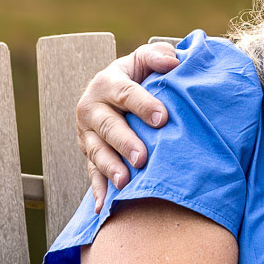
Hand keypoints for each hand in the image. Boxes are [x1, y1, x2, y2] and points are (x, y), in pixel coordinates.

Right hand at [76, 42, 179, 210]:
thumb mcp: (144, 61)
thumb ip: (157, 56)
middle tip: (142, 157)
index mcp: (108, 83)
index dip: (143, 105)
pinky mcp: (88, 154)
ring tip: (125, 181)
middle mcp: (92, 108)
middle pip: (108, 126)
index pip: (126, 93)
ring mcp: (88, 134)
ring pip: (97, 152)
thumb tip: (175, 61)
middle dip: (125, 142)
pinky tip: (104, 207)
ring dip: (110, 168)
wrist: (111, 93)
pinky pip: (92, 173)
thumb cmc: (137, 77)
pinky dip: (98, 190)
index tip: (162, 118)